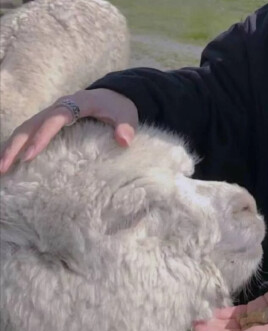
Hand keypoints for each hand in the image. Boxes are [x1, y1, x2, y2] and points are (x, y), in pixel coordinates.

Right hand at [0, 88, 137, 173]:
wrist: (114, 96)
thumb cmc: (119, 107)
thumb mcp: (127, 115)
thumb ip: (126, 127)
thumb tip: (124, 141)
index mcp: (77, 103)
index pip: (55, 119)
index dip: (42, 136)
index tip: (30, 156)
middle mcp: (60, 106)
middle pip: (32, 123)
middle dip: (16, 145)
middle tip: (3, 167)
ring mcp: (53, 113)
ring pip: (26, 127)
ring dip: (12, 147)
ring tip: (0, 169)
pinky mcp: (51, 121)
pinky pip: (31, 132)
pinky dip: (20, 145)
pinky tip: (12, 162)